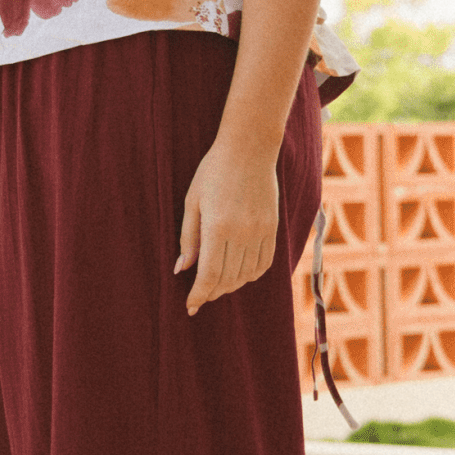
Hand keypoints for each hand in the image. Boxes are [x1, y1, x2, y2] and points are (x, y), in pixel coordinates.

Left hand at [174, 137, 278, 315]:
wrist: (249, 148)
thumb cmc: (213, 171)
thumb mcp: (192, 201)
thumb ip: (188, 238)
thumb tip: (182, 269)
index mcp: (218, 227)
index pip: (209, 274)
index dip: (199, 294)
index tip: (191, 306)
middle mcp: (242, 233)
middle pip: (228, 278)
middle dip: (212, 292)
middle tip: (201, 296)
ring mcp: (261, 231)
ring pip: (246, 274)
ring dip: (231, 286)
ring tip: (218, 286)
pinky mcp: (273, 227)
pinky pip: (265, 263)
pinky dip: (251, 275)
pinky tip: (239, 275)